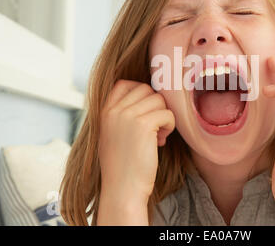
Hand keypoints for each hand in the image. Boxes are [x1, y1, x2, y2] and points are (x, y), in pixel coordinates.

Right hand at [98, 80, 174, 201]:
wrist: (122, 190)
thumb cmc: (123, 165)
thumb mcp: (114, 134)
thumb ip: (124, 114)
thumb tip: (152, 95)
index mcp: (104, 111)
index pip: (125, 84)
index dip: (141, 94)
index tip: (146, 113)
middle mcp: (113, 110)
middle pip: (146, 89)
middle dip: (155, 107)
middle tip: (153, 128)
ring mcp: (127, 116)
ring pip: (159, 100)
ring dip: (163, 117)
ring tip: (156, 137)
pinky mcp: (143, 125)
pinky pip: (167, 113)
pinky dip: (169, 126)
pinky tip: (160, 142)